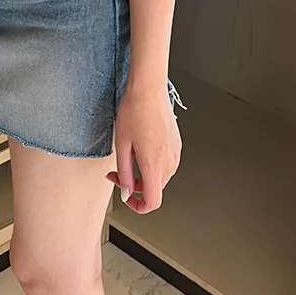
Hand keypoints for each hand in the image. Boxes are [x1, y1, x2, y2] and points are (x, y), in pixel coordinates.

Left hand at [109, 83, 181, 215]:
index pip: (153, 201)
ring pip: (161, 177)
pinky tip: (142, 148)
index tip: (128, 198)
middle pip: (155, 189)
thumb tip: (126, 192)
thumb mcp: (122, 144)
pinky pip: (166, 164)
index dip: (139, 206)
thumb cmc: (135, 110)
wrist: (149, 87)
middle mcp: (169, 160)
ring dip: (145, 176)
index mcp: (154, 164)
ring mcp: (175, 151)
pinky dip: (153, 164)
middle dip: (135, 187)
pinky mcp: (176, 143)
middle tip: (118, 173)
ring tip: (130, 157)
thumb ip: (124, 173)